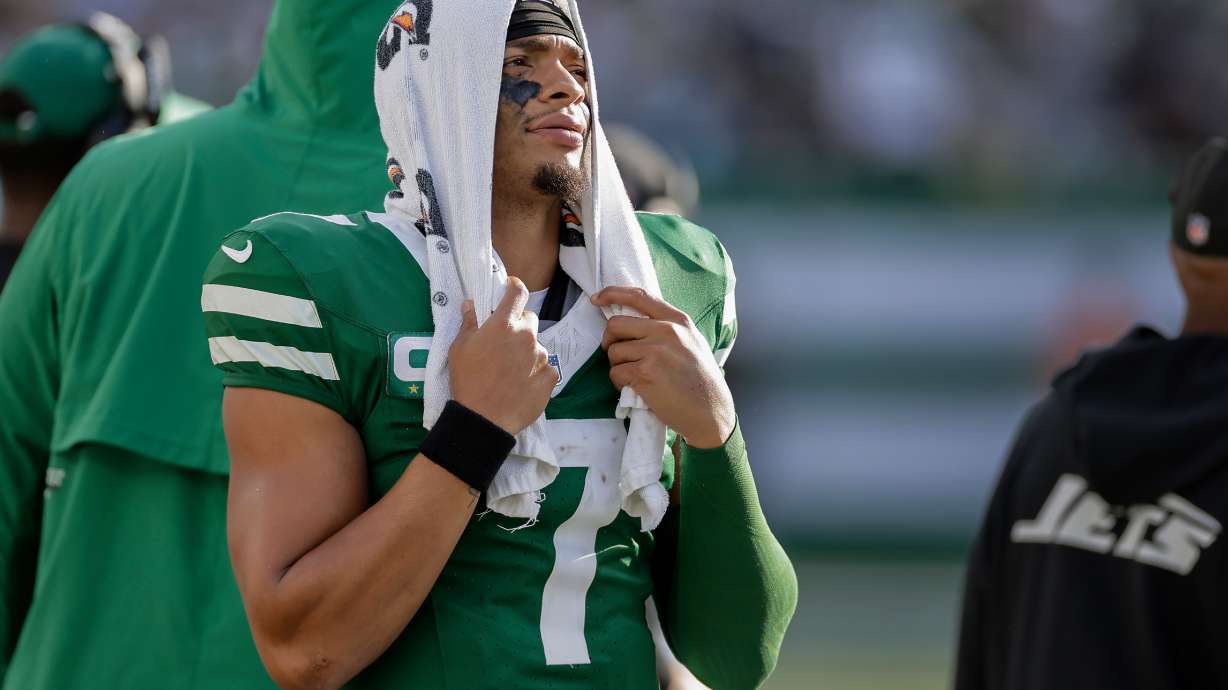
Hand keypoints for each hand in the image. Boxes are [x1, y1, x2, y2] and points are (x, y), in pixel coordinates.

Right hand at [449, 277, 555, 434]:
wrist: (483, 419)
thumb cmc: (467, 381)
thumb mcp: (459, 348)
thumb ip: (469, 323)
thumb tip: (471, 304)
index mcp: (503, 324)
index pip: (518, 292)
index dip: (515, 286)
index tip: (511, 288)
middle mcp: (526, 336)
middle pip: (529, 319)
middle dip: (519, 325)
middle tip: (504, 342)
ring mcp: (541, 357)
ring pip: (537, 346)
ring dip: (527, 352)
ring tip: (510, 371)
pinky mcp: (550, 377)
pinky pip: (546, 368)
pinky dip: (537, 372)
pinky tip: (522, 384)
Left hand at [592, 287, 734, 448]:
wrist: (711, 412)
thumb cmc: (701, 382)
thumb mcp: (692, 343)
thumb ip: (668, 329)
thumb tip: (636, 322)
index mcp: (678, 321)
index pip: (639, 296)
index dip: (613, 294)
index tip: (597, 298)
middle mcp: (666, 331)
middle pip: (616, 325)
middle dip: (609, 341)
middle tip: (618, 355)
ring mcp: (655, 351)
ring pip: (614, 351)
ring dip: (618, 366)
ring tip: (636, 377)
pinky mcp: (645, 373)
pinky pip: (616, 372)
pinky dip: (620, 383)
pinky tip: (636, 389)